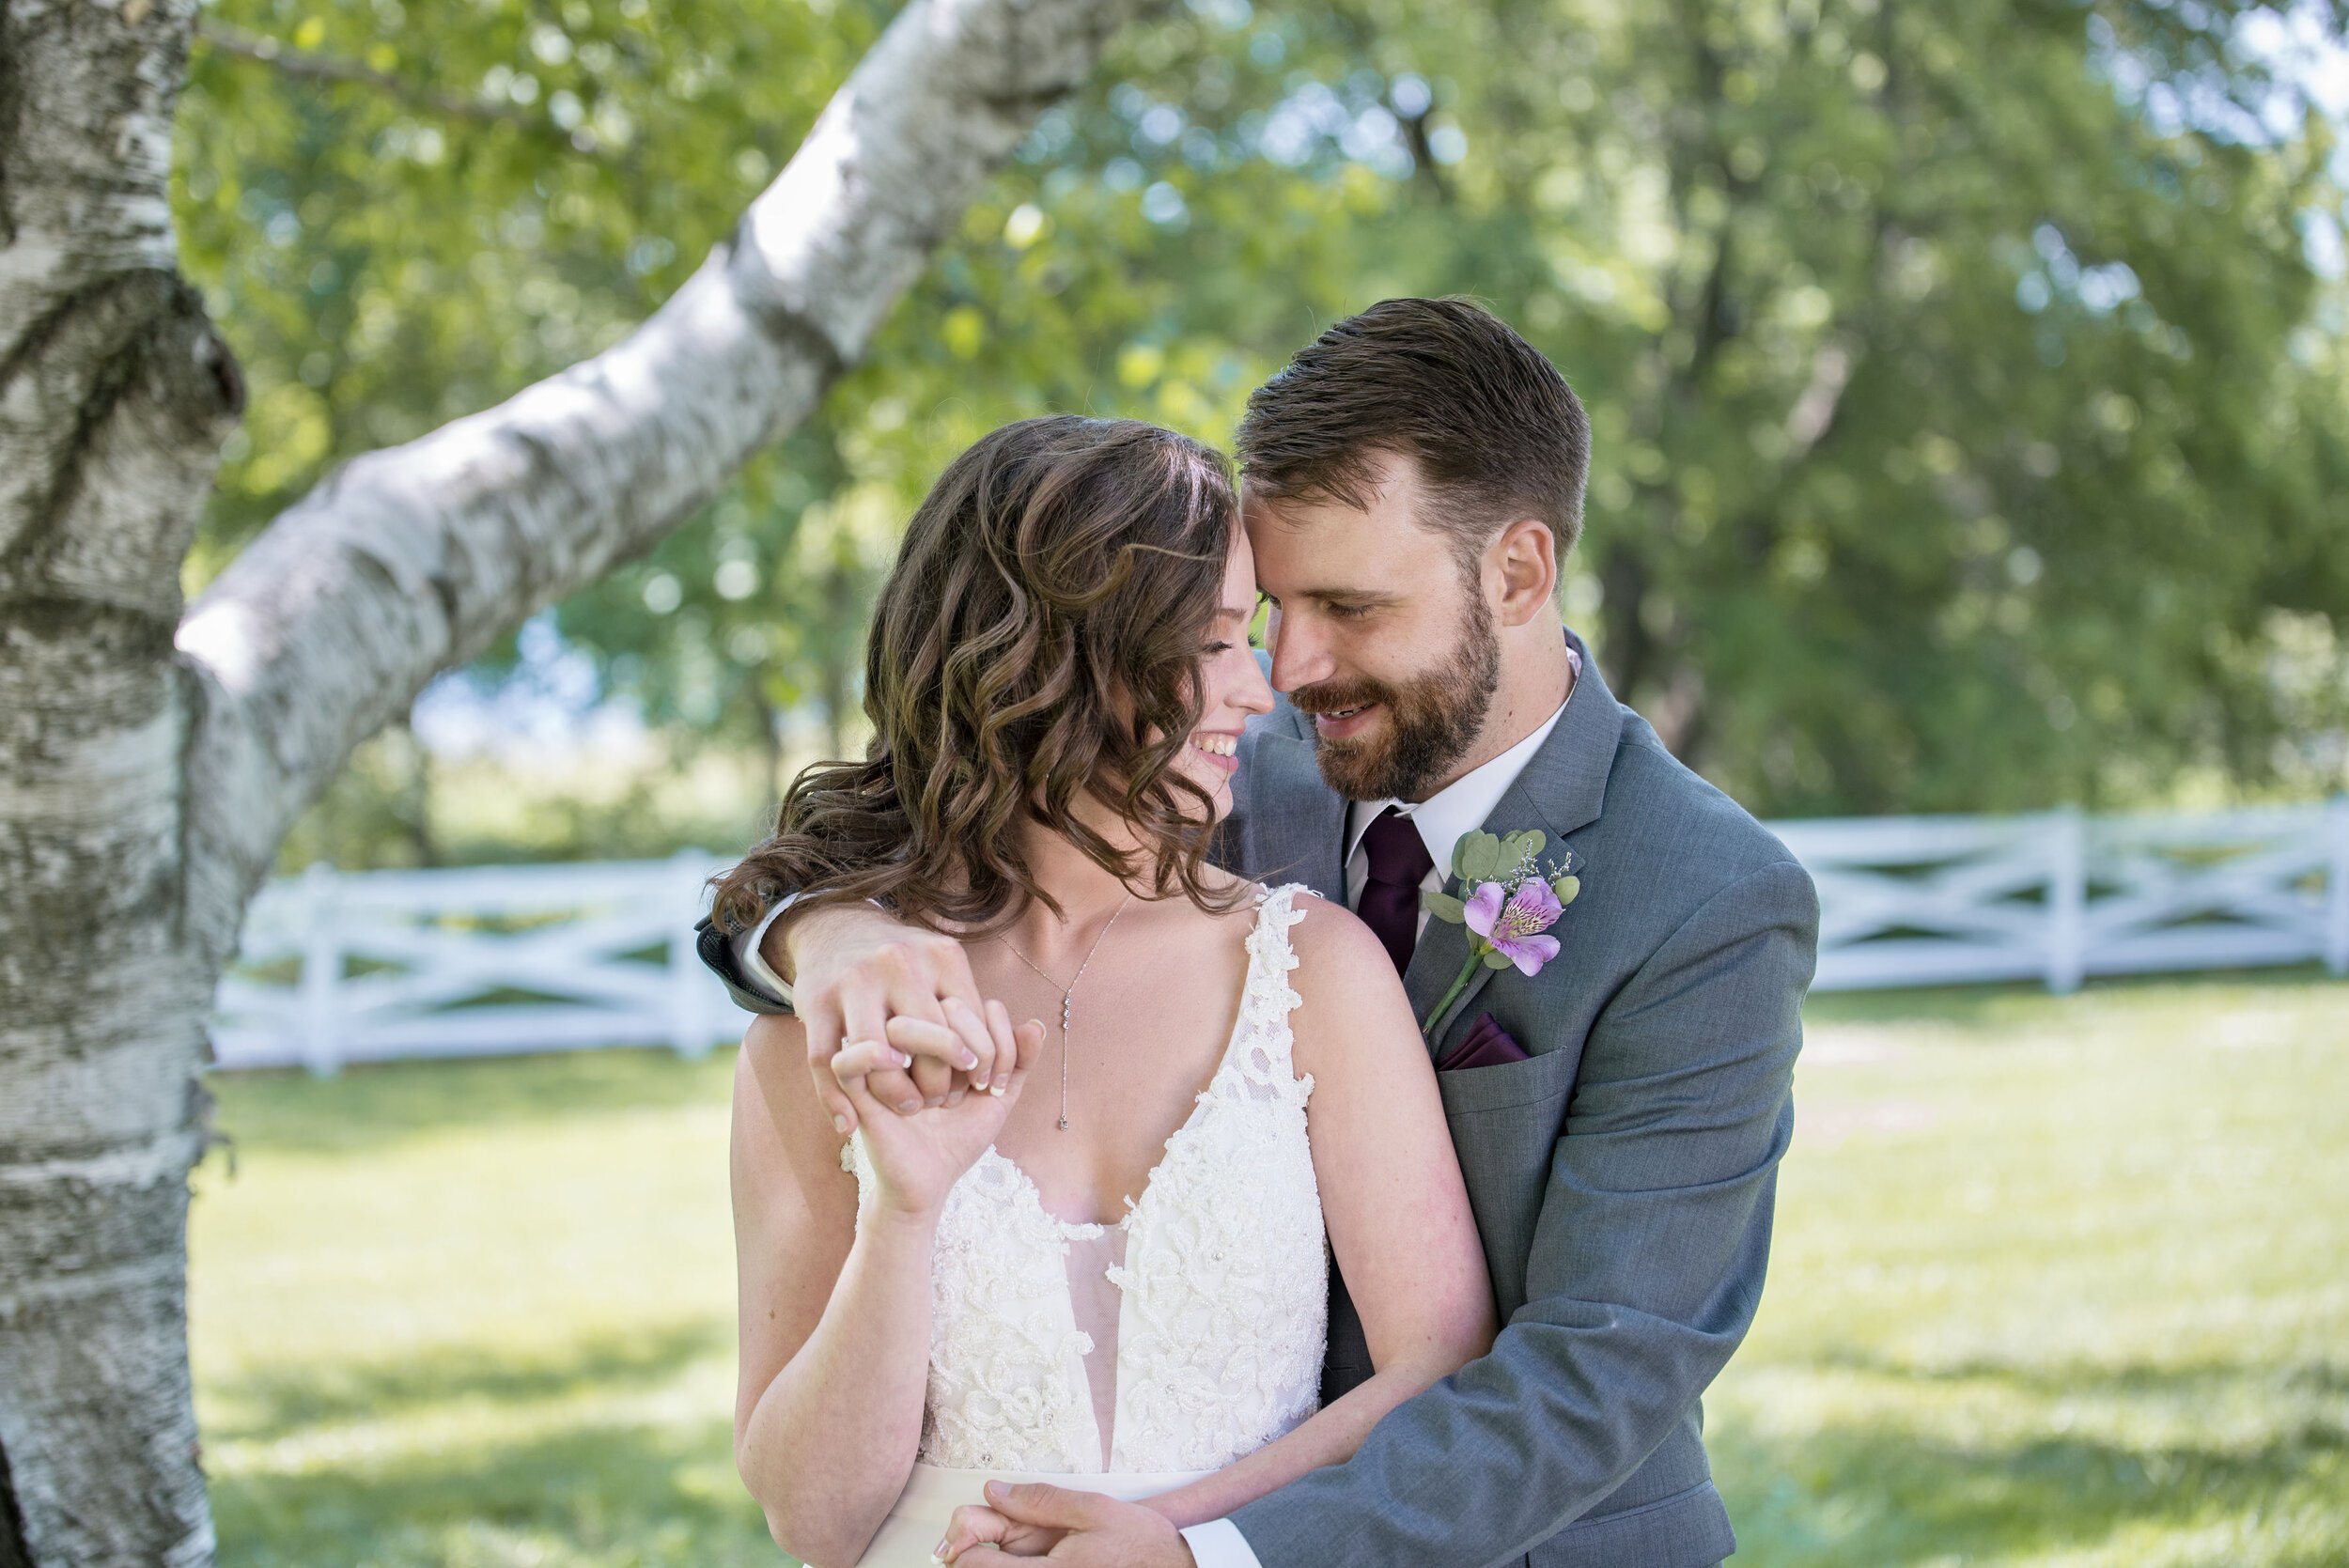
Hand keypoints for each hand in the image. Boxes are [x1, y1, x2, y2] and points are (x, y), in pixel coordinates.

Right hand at [782, 904, 1001, 1131]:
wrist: (832, 927)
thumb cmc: (903, 967)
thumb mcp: (946, 970)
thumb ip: (987, 1007)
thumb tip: (1034, 1033)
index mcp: (940, 956)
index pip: (972, 1023)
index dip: (980, 1063)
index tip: (980, 1087)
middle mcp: (899, 964)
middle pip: (931, 1040)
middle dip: (940, 1081)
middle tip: (942, 1101)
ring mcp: (854, 982)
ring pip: (882, 1055)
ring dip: (897, 1092)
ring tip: (909, 1107)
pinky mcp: (815, 1004)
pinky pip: (827, 1062)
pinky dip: (836, 1101)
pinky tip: (850, 1123)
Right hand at [843, 1002, 1042, 1218]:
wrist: (928, 1184)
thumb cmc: (959, 1140)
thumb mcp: (998, 1100)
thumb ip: (1019, 1062)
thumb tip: (1036, 1024)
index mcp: (943, 1035)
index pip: (974, 1004)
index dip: (997, 1038)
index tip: (999, 1083)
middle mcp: (913, 1041)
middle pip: (942, 1006)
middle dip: (975, 1046)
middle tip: (977, 1087)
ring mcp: (883, 1061)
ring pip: (901, 1023)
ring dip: (936, 1056)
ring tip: (945, 1097)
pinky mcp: (855, 1090)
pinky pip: (847, 1058)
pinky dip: (875, 1059)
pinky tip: (909, 1089)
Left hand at [938, 1483, 1195, 1566]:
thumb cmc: (1140, 1545)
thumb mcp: (1094, 1509)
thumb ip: (1040, 1500)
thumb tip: (994, 1491)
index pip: (974, 1567)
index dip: (964, 1544)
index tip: (972, 1530)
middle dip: (975, 1557)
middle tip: (985, 1541)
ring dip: (997, 1566)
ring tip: (1008, 1552)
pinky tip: (1031, 1562)